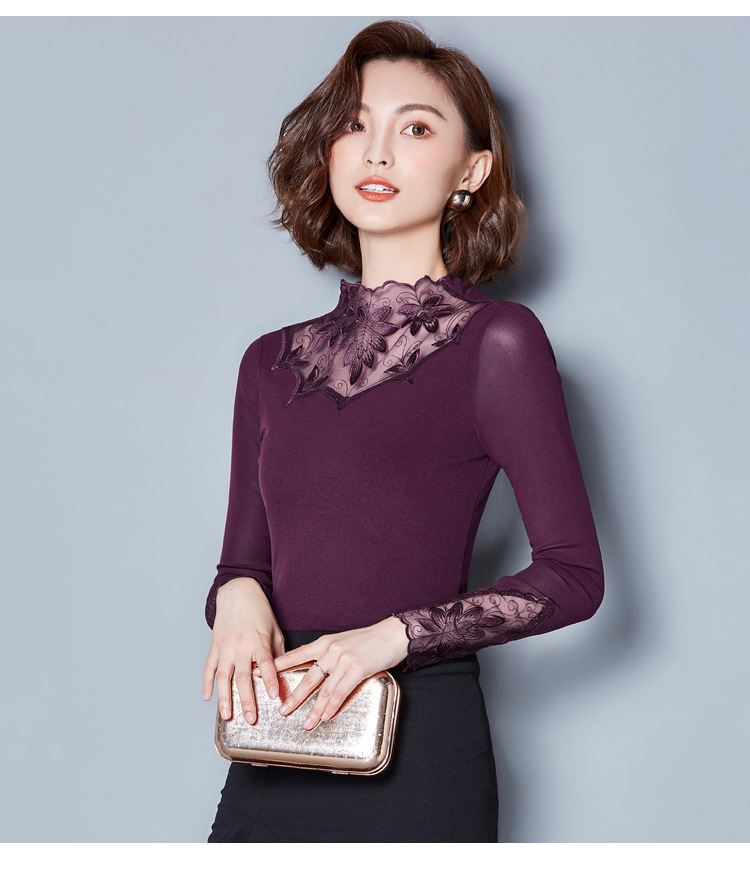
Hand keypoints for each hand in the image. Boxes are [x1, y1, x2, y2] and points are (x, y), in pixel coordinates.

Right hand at [202, 578, 284, 723]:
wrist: (238, 594)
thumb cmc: (260, 613)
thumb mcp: (275, 630)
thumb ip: (277, 653)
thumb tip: (282, 674)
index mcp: (259, 641)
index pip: (266, 664)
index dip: (270, 681)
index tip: (274, 697)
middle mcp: (241, 646)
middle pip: (243, 677)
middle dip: (247, 700)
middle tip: (252, 719)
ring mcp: (225, 647)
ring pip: (223, 677)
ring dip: (225, 698)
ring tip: (228, 715)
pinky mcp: (214, 647)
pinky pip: (208, 667)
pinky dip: (206, 683)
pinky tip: (207, 697)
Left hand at [266, 617, 408, 729]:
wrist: (391, 634)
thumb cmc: (367, 640)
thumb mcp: (341, 641)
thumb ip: (325, 653)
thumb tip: (311, 666)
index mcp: (324, 642)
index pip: (295, 655)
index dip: (277, 666)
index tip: (260, 673)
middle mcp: (331, 650)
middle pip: (307, 678)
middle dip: (293, 697)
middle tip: (282, 711)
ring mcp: (344, 660)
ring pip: (324, 690)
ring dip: (314, 709)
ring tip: (305, 723)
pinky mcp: (357, 668)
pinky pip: (341, 692)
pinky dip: (333, 706)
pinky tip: (326, 716)